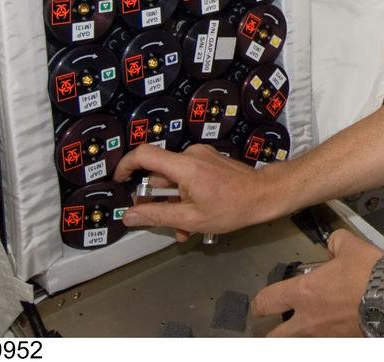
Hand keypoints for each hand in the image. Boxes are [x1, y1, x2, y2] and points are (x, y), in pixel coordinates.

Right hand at [113, 144, 277, 239]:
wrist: (266, 195)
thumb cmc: (231, 208)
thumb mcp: (190, 219)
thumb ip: (156, 215)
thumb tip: (128, 214)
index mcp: (184, 165)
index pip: (144, 154)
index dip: (125, 166)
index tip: (118, 182)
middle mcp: (191, 154)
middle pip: (159, 175)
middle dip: (158, 202)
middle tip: (163, 225)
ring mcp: (202, 156)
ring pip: (174, 181)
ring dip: (174, 205)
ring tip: (185, 230)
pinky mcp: (210, 161)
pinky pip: (188, 177)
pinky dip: (186, 196)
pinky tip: (196, 218)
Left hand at [253, 229, 383, 335]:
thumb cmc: (369, 272)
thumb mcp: (349, 245)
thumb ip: (335, 243)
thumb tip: (334, 244)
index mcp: (303, 293)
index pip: (266, 302)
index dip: (259, 302)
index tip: (261, 303)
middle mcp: (309, 320)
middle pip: (276, 337)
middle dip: (272, 333)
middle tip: (275, 328)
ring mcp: (327, 336)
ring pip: (302, 342)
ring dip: (301, 335)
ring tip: (310, 327)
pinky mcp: (346, 343)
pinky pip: (329, 342)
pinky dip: (329, 335)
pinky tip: (338, 326)